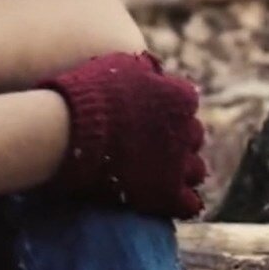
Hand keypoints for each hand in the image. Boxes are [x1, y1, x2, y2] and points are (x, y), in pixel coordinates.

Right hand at [36, 51, 207, 219]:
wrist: (72, 129)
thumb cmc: (89, 93)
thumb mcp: (121, 66)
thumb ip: (145, 71)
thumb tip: (154, 70)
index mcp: (180, 98)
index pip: (186, 104)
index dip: (169, 110)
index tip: (152, 115)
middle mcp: (187, 131)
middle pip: (193, 137)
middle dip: (178, 140)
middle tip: (155, 145)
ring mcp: (179, 164)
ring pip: (196, 170)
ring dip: (182, 170)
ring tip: (162, 174)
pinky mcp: (166, 193)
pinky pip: (189, 203)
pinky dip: (183, 201)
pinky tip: (170, 200)